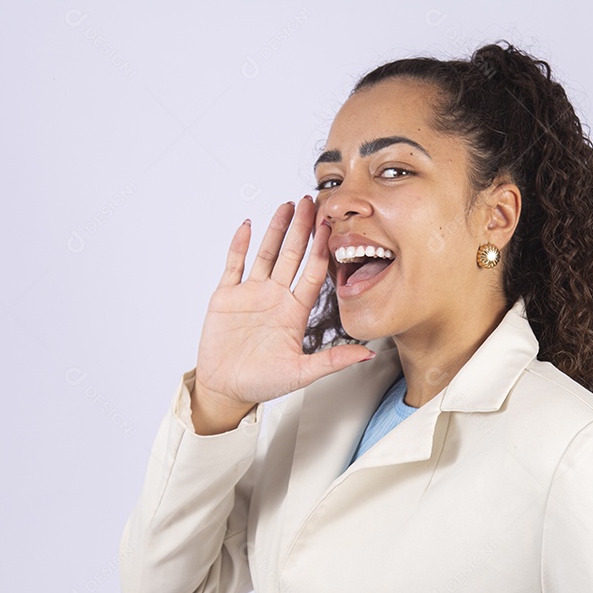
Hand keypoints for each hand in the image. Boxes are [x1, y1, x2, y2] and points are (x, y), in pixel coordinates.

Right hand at [190, 196, 374, 432]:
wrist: (226, 389)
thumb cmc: (263, 383)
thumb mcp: (302, 373)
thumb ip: (333, 360)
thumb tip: (367, 353)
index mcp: (295, 311)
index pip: (313, 272)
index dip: (322, 249)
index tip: (331, 227)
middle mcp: (275, 297)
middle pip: (292, 255)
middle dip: (301, 229)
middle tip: (311, 202)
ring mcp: (251, 294)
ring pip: (266, 254)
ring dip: (276, 229)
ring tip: (286, 205)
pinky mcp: (226, 297)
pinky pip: (234, 265)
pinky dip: (240, 245)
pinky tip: (249, 226)